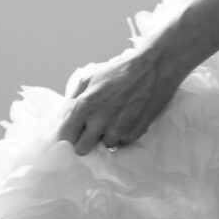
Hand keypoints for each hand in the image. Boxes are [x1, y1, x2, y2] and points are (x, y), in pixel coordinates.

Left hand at [56, 46, 179, 155]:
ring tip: (114, 117)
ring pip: (103, 146)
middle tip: (91, 129)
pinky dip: (122, 134)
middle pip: (81, 150)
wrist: (154, 69)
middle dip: (84, 141)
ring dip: (105, 136)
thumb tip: (64, 118)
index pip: (65, 137)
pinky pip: (121, 142)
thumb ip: (73, 99)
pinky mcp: (133, 134)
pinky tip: (126, 117)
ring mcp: (117, 131)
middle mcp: (99, 122)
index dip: (68, 135)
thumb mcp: (90, 77)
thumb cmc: (120, 71)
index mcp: (84, 107)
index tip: (73, 132)